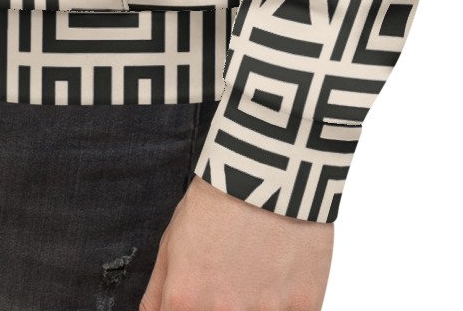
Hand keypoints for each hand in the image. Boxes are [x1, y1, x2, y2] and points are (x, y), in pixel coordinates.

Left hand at [139, 175, 332, 309]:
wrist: (271, 166)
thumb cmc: (219, 197)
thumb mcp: (173, 238)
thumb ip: (158, 292)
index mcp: (185, 299)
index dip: (186, 309)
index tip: (196, 299)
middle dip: (218, 304)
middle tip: (229, 279)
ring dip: (255, 303)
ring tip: (256, 271)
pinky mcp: (304, 306)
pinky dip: (286, 303)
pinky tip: (281, 277)